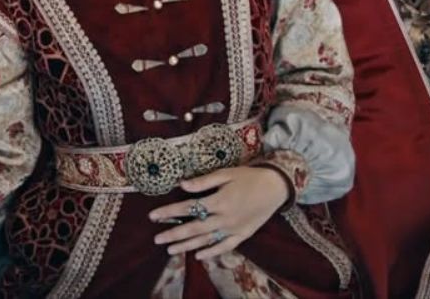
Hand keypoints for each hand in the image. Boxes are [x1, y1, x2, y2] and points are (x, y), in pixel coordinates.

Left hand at [147, 166, 289, 260]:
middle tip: (156, 239)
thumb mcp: (226, 173)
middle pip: (194, 228)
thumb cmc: (249, 176)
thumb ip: (203, 181)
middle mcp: (225, 218)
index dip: (169, 212)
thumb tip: (181, 185)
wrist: (276, 187)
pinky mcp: (243, 235)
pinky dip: (211, 252)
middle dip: (173, 234)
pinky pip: (225, 246)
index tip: (153, 216)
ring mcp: (234, 229)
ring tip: (170, 250)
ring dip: (187, 246)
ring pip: (207, 240)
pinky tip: (198, 256)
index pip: (188, 208)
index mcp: (219, 201)